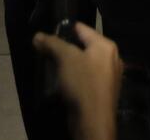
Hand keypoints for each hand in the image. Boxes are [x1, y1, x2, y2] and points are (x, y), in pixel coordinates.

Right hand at [33, 22, 122, 139]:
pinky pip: (86, 77)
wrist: (93, 121)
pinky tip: (62, 80)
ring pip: (84, 62)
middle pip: (83, 46)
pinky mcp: (102, 91)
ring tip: (51, 65)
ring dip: (68, 64)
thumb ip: (52, 44)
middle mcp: (111, 58)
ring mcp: (108, 76)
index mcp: (106, 46)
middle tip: (46, 51)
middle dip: (64, 48)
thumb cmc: (82, 83)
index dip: (63, 29)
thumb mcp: (65, 58)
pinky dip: (74, 76)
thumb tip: (37, 36)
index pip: (82, 28)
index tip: (47, 34)